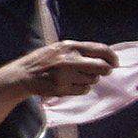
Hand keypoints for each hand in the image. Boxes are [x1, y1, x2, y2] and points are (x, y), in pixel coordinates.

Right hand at [0, 41, 117, 111]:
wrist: (23, 74)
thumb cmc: (44, 60)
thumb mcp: (60, 48)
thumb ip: (80, 51)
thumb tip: (105, 56)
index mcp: (70, 46)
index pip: (101, 50)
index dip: (112, 57)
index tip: (114, 62)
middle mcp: (69, 60)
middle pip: (101, 67)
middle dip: (105, 70)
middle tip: (103, 72)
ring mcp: (65, 75)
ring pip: (93, 80)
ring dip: (90, 80)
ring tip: (78, 77)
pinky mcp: (62, 88)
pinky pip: (83, 90)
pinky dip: (82, 88)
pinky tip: (72, 84)